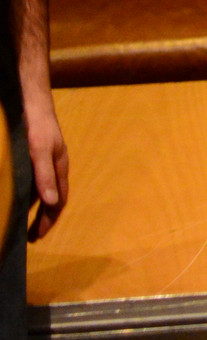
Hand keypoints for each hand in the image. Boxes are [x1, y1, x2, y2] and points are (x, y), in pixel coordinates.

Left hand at [21, 84, 66, 240]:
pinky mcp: (32, 157)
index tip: (37, 236)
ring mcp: (42, 162)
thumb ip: (44, 176)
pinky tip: (15, 197)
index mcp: (58, 169)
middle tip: (30, 237)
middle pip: (51, 199)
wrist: (30, 102)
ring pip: (39, 191)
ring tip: (20, 222)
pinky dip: (25, 194)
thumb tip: (50, 204)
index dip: (48, 220)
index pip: (58, 201)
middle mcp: (52, 168)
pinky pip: (30, 181)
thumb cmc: (37, 127)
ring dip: (32, 208)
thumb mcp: (40, 152)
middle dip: (42, 219)